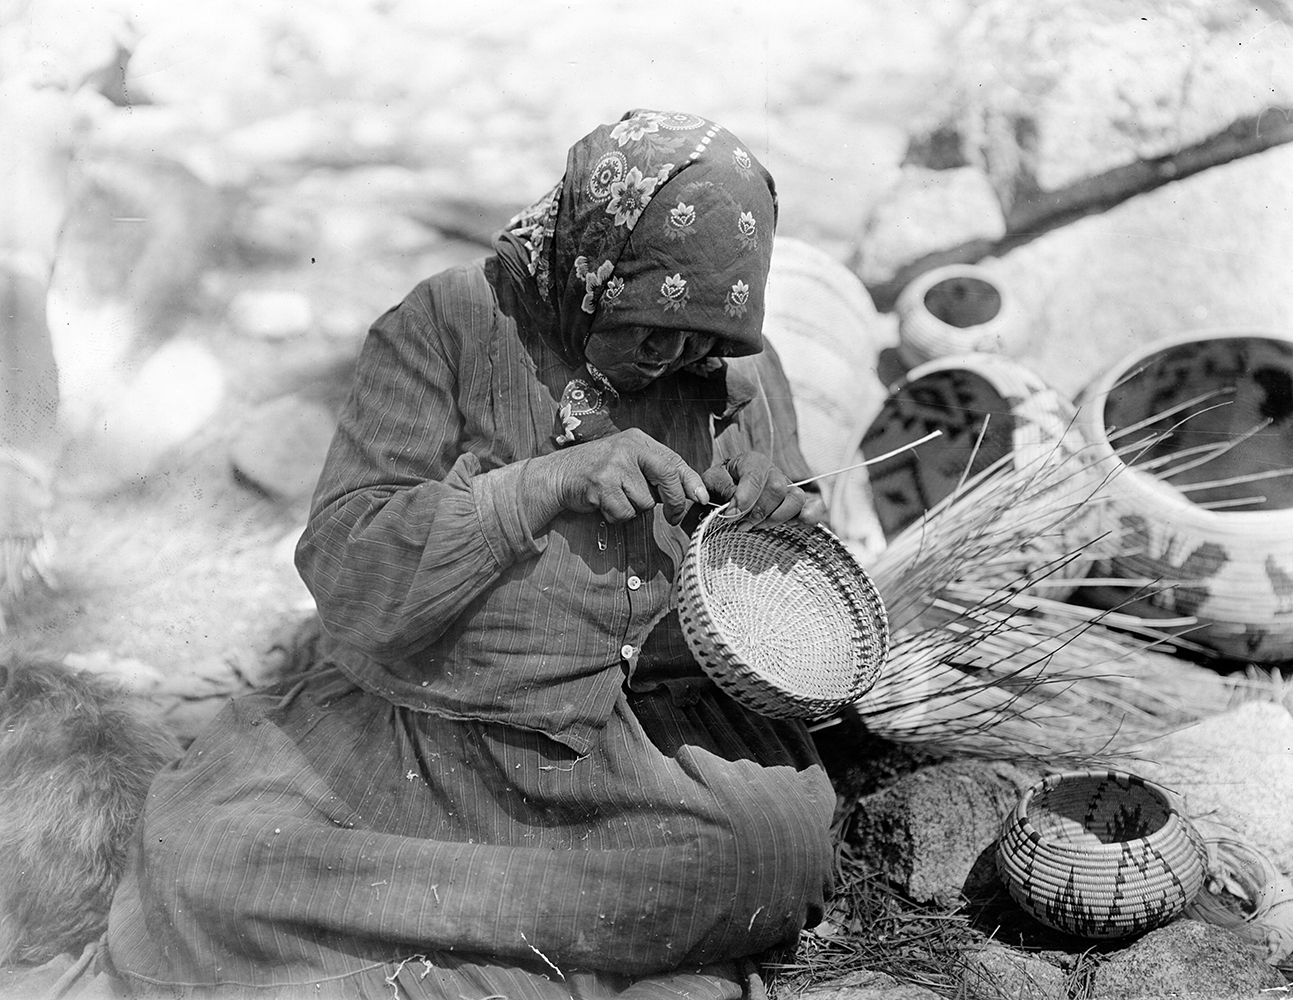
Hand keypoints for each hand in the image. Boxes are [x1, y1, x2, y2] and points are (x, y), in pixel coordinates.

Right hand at [528, 429, 708, 525]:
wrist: (557, 476)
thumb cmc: (597, 473)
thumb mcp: (628, 463)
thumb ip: (655, 474)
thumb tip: (690, 494)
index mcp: (639, 440)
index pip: (674, 461)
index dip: (691, 482)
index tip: (702, 498)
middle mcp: (628, 448)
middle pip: (667, 477)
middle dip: (675, 502)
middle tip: (673, 517)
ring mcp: (614, 465)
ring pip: (645, 502)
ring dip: (634, 509)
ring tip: (615, 498)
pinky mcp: (601, 484)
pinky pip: (625, 513)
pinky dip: (617, 516)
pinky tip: (603, 505)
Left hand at [701, 453, 822, 529]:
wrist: (728, 494)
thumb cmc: (719, 488)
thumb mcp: (710, 482)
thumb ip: (720, 488)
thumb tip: (734, 505)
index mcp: (752, 461)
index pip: (755, 477)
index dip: (744, 500)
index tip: (730, 516)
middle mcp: (774, 472)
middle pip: (777, 488)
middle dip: (757, 512)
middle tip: (740, 524)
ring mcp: (789, 489)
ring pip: (796, 499)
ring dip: (776, 518)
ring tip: (756, 527)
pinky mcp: (799, 506)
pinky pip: (814, 508)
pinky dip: (807, 518)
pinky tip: (792, 526)